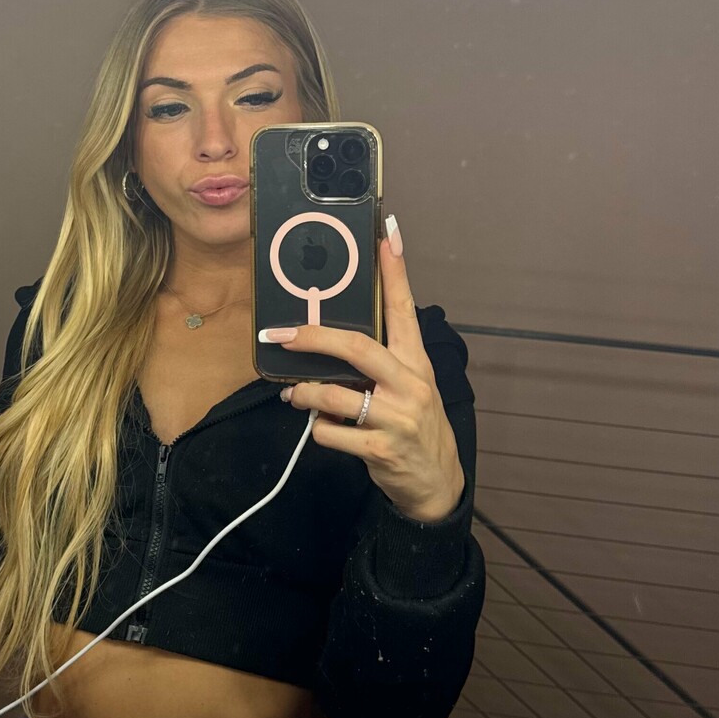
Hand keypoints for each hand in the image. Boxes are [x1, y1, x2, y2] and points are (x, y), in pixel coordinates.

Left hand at [262, 215, 465, 522]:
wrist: (436, 484)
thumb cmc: (413, 427)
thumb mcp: (407, 389)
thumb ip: (378, 365)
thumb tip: (327, 345)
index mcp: (415, 362)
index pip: (403, 309)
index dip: (394, 271)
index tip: (386, 233)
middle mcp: (409, 384)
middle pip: (356, 347)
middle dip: (312, 339)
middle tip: (281, 336)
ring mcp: (397, 417)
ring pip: (334, 395)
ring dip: (304, 395)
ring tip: (294, 395)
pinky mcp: (381, 448)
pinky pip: (331, 432)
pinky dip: (319, 430)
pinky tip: (325, 431)